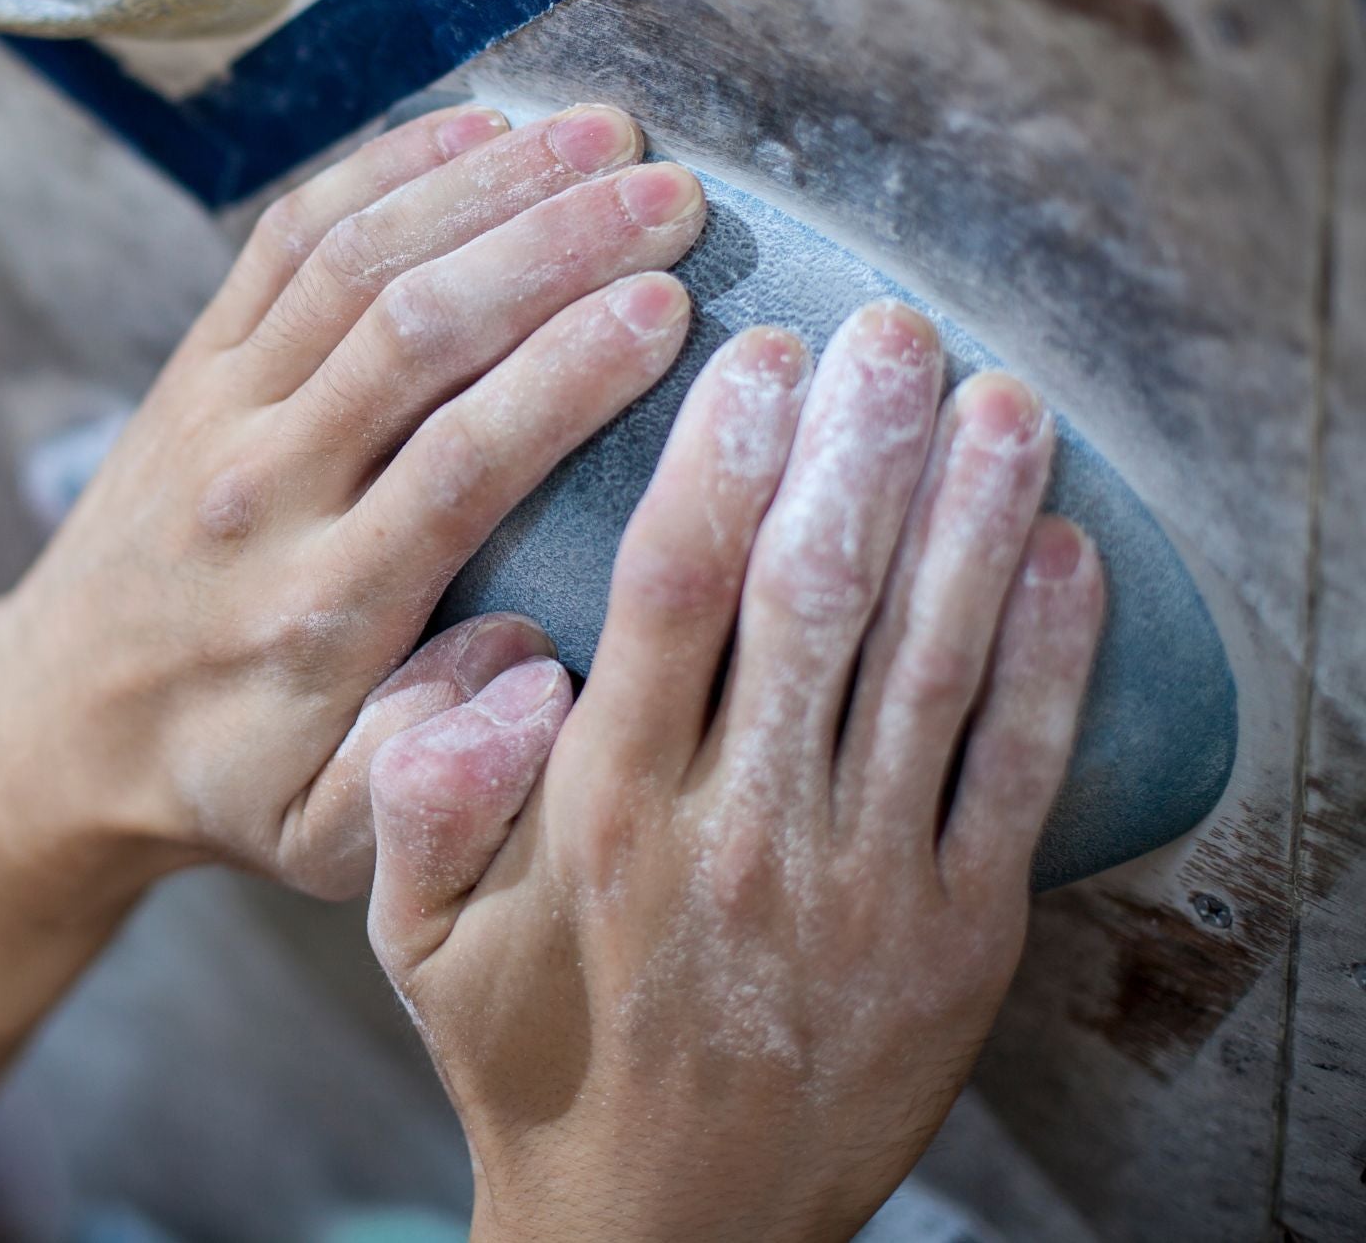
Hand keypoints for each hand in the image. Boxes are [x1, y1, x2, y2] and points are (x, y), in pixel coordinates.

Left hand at [0, 102, 711, 896]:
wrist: (60, 725)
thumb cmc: (225, 780)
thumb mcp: (329, 836)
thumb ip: (437, 767)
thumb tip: (543, 659)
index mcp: (319, 612)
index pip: (458, 463)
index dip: (567, 373)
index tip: (670, 310)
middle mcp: (261, 495)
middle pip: (412, 333)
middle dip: (551, 247)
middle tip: (673, 197)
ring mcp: (218, 415)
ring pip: (352, 262)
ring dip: (484, 184)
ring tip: (606, 135)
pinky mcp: (194, 365)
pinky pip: (286, 241)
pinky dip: (381, 170)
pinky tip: (479, 128)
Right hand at [364, 304, 1106, 1239]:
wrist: (662, 1226)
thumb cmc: (534, 1058)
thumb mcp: (416, 938)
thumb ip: (419, 793)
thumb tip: (477, 659)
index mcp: (604, 806)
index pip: (674, 589)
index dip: (720, 454)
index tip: (749, 352)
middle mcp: (739, 825)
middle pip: (818, 595)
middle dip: (861, 444)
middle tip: (891, 329)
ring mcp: (862, 879)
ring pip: (933, 660)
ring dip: (975, 514)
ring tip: (998, 397)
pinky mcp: (957, 934)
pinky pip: (1017, 770)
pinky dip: (1052, 653)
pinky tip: (1067, 551)